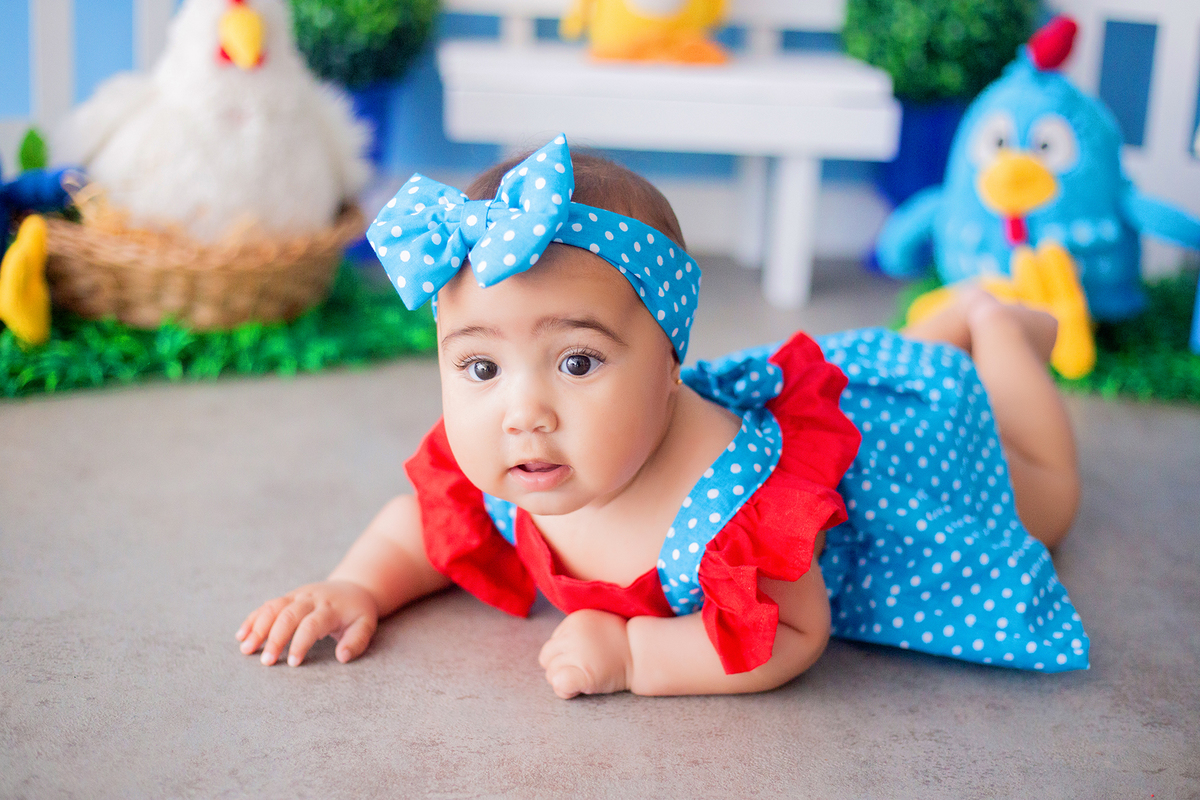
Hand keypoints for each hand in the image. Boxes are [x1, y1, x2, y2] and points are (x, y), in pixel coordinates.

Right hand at [236, 580, 378, 666]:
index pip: (312, 624)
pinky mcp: (289, 597)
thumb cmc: (358, 613)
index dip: (301, 643)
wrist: (353, 587)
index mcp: (331, 608)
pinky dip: (254, 619)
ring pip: (274, 608)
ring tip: (246, 649)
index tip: (293, 663)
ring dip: (258, 627)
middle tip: (266, 662)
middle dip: (275, 638)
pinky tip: (242, 635)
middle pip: (289, 615)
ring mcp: (298, 596)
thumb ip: (357, 641)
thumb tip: (342, 656)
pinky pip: (268, 606)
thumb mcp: (365, 625)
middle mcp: (311, 599)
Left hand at [538, 609, 631, 698]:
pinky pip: (559, 684)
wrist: (643, 653)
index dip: (564, 654)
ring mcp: (577, 654)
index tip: (583, 658)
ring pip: (551, 674)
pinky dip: (564, 691)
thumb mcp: (595, 625)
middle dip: (559, 667)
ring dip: (562, 680)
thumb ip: (575, 633)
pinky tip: (578, 690)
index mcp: (574, 620)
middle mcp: (572, 635)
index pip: (553, 643)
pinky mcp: (584, 674)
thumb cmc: (621, 643)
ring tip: (584, 679)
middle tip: (579, 671)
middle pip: (546, 658)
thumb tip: (555, 651)